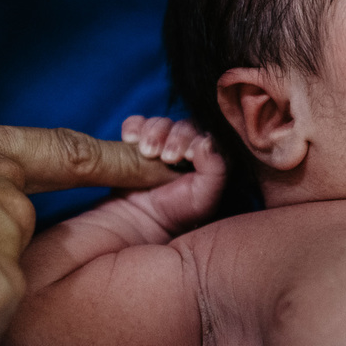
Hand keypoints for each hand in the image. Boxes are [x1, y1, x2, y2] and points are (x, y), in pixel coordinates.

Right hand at [121, 116, 226, 230]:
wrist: (144, 222)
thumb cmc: (180, 211)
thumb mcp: (204, 197)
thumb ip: (214, 171)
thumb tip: (206, 141)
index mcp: (206, 154)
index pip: (205, 132)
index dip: (194, 139)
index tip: (185, 156)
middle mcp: (185, 144)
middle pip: (183, 125)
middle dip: (175, 137)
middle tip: (166, 158)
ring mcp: (161, 142)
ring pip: (160, 122)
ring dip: (153, 132)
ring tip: (148, 152)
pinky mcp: (137, 142)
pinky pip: (135, 124)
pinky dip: (133, 127)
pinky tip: (131, 140)